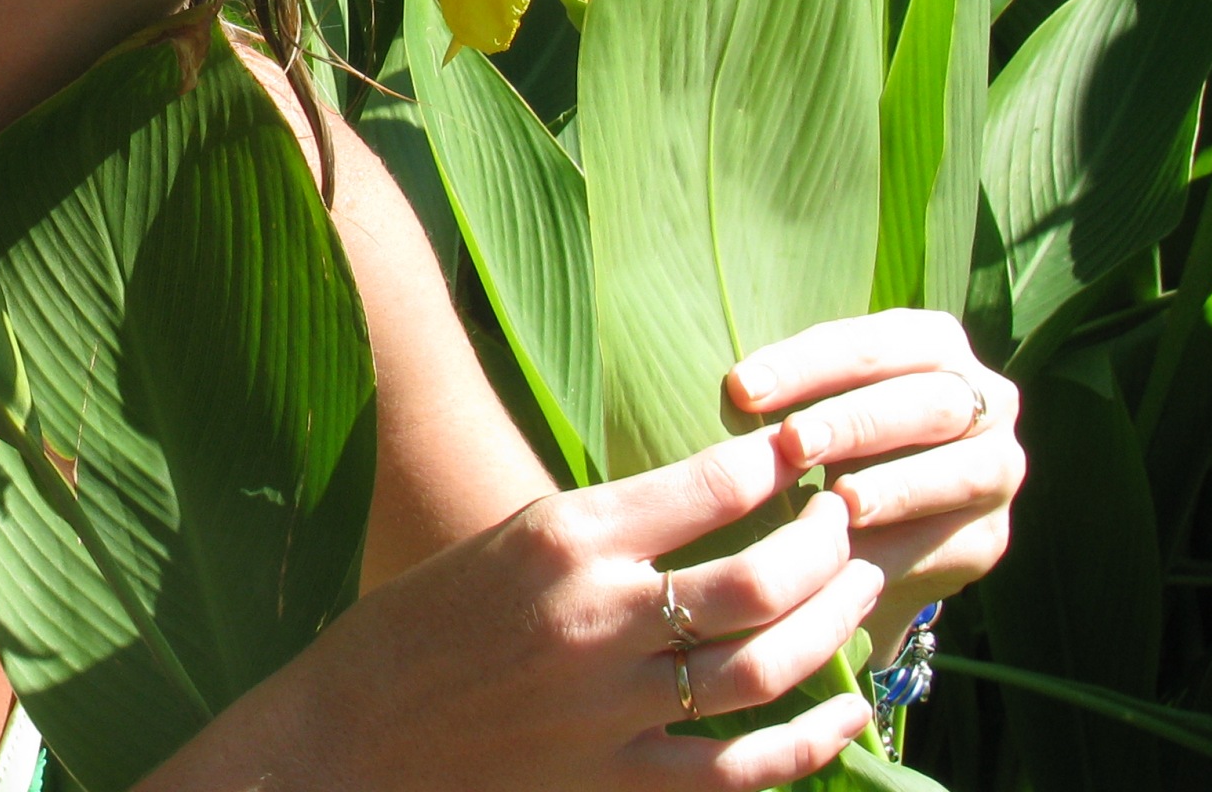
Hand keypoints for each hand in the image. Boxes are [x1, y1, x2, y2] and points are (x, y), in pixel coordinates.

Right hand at [239, 429, 880, 791]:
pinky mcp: (617, 781)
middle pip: (759, 578)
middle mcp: (598, 617)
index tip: (801, 452)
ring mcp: (612, 708)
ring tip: (860, 589)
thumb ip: (600, 527)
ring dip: (831, 625)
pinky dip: (809, 741)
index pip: (707, 485)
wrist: (352, 736)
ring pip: (766, 668)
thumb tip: (705, 501)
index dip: (773, 465)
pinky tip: (846, 712)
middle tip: (848, 522)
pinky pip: (742, 768)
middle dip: (824, 545)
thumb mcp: (503, 540)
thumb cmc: (420, 624)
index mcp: (563, 536)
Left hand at [726, 309, 1023, 654]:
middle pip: (927, 401)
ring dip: (895, 485)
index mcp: (933, 344)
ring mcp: (998, 469)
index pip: (871, 343)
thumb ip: (789, 396)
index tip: (742, 388)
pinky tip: (856, 552)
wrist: (878, 532)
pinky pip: (954, 540)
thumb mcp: (815, 407)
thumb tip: (733, 393)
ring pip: (959, 470)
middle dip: (855, 421)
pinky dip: (903, 546)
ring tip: (836, 501)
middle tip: (792, 442)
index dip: (807, 364)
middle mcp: (984, 398)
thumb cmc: (831, 443)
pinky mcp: (991, 538)